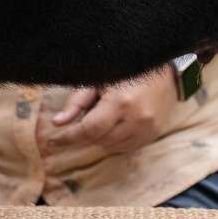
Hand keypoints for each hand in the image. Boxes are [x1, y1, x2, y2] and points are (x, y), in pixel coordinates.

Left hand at [46, 66, 176, 154]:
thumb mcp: (97, 80)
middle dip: (86, 133)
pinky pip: (126, 148)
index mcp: (120, 102)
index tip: (53, 141)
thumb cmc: (126, 70)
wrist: (164, 70)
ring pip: (111, 147)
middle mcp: (136, 119)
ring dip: (101, 137)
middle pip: (99, 140)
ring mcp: (148, 129)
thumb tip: (57, 123)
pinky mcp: (154, 134)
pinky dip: (115, 140)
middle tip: (86, 115)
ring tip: (104, 116)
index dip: (68, 138)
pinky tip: (115, 124)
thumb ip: (77, 102)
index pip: (88, 130)